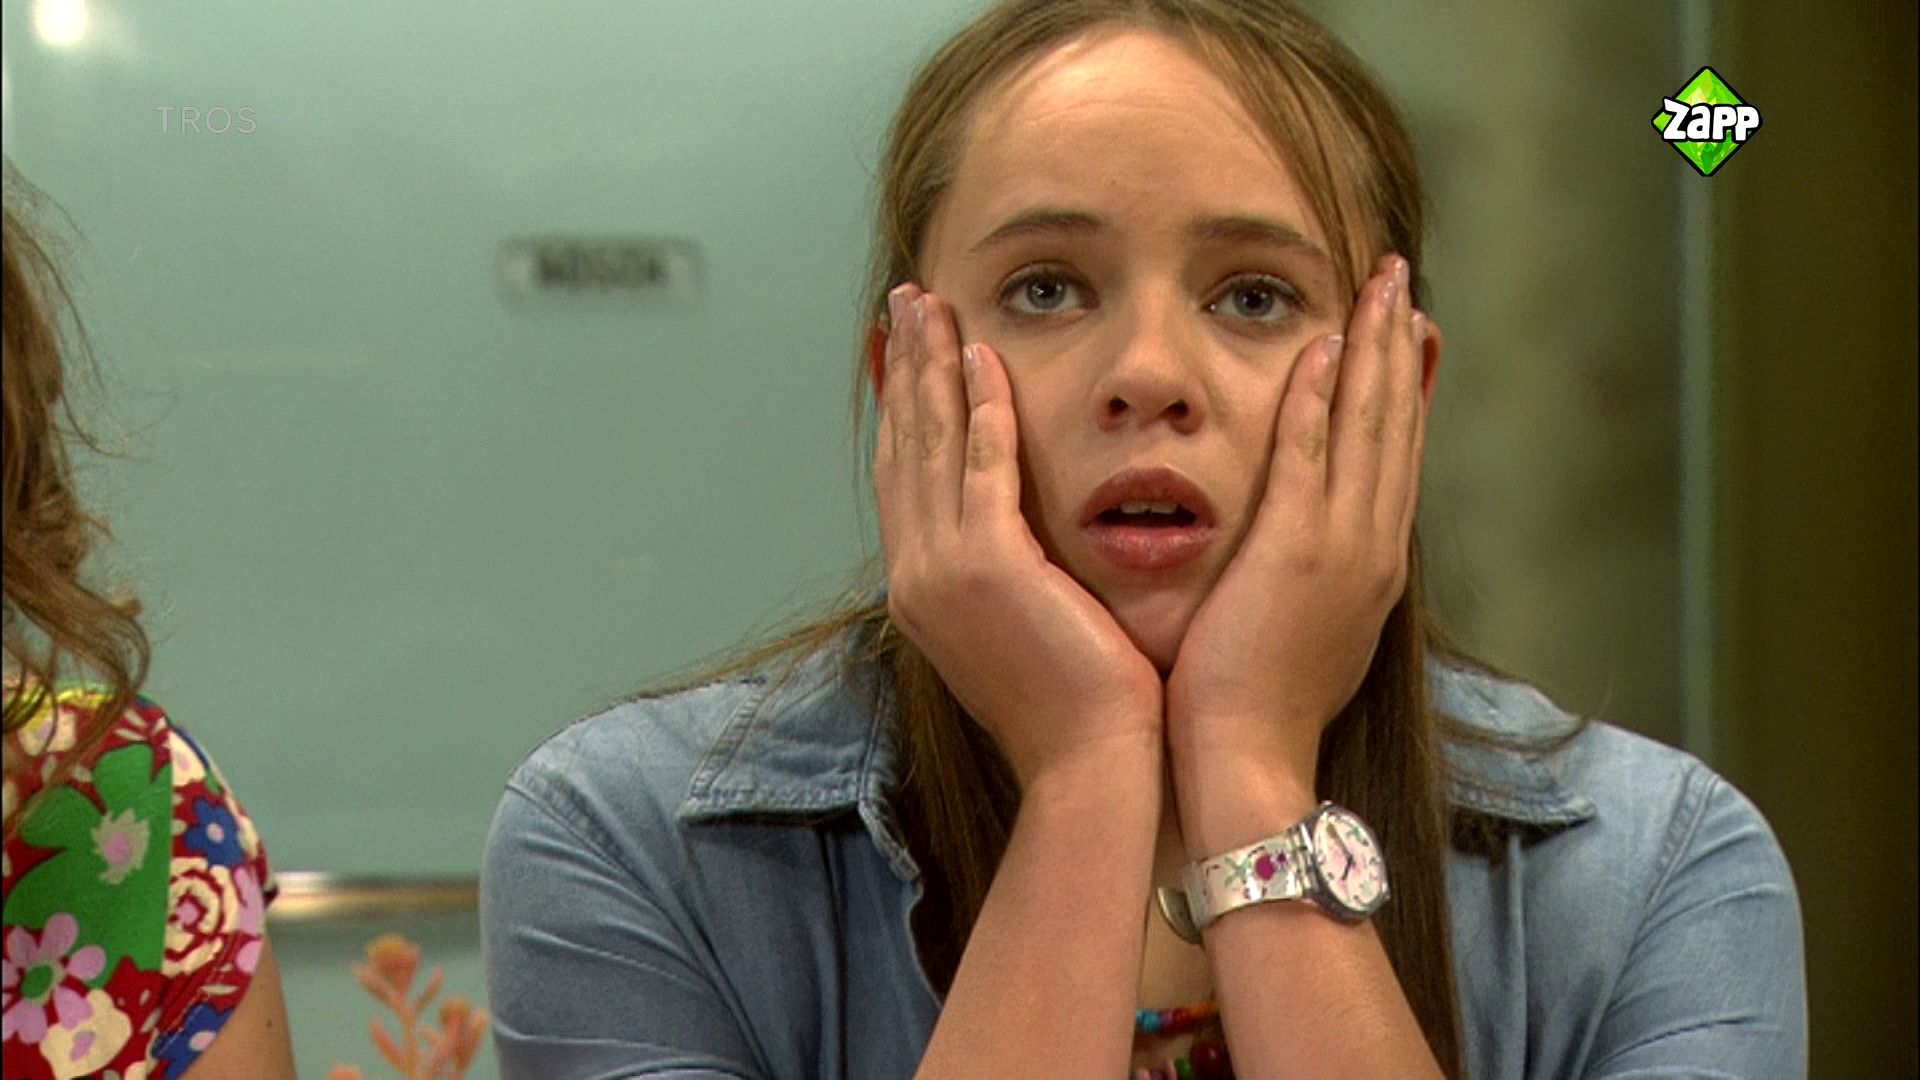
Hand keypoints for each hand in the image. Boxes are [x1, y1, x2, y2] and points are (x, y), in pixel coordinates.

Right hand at [874, 285, 1163, 788]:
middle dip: (904, 369)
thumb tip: (1011, 542)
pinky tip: (983, 357)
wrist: (1089, 766)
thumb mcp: (1021, 633)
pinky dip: (979, 406)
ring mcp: (943, 572)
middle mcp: (915, 576)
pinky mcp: (989, 567)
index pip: (903, 480)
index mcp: (921, 593)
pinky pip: (981, 465)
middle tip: (905, 301)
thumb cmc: (1075, 708)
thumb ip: (1003, 580)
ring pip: (930, 444)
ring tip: (931, 303)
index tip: (906, 353)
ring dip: (931, 365)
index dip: (902, 410)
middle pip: (902, 448)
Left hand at [1165, 255, 1429, 801]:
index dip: (1404, 387)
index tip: (1407, 330)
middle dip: (1400, 345)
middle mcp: (1373, 548)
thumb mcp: (1303, 636)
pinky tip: (1323, 346)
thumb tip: (1305, 560)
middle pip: (1397, 424)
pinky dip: (1320, 399)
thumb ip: (1312, 585)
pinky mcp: (1296, 553)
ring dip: (1374, 347)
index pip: (1395, 457)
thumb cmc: (1259, 713)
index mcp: (1372, 566)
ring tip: (1379, 282)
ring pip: (1369, 426)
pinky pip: (1310, 456)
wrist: (1250, 766)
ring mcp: (1342, 548)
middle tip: (1402, 278)